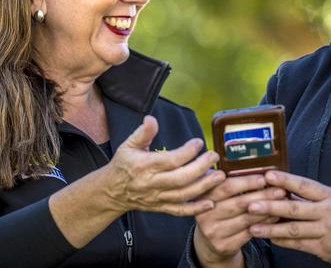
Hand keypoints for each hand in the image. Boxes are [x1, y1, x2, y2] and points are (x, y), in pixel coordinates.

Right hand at [103, 115, 223, 216]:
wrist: (112, 192)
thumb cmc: (123, 165)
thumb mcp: (128, 145)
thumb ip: (142, 133)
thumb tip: (151, 119)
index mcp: (144, 166)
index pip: (170, 160)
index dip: (187, 152)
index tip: (199, 142)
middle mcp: (152, 183)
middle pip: (180, 178)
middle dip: (201, 167)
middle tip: (214, 156)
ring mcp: (157, 197)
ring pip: (183, 195)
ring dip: (204, 186)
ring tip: (219, 176)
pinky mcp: (161, 207)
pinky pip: (180, 211)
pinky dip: (196, 209)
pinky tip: (211, 203)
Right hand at [194, 174, 285, 267]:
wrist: (208, 240)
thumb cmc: (218, 208)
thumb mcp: (216, 192)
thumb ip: (227, 180)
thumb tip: (255, 165)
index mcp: (202, 196)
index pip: (226, 187)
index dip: (246, 182)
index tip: (263, 178)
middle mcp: (205, 214)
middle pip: (238, 203)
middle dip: (262, 195)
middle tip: (280, 189)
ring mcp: (213, 231)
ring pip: (246, 219)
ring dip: (266, 210)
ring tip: (281, 201)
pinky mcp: (223, 245)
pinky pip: (249, 233)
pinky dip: (264, 224)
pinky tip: (274, 216)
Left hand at [247, 171, 330, 267]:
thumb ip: (312, 196)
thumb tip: (283, 188)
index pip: (304, 185)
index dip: (285, 180)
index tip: (267, 175)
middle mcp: (329, 212)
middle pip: (295, 208)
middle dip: (271, 206)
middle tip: (251, 204)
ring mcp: (326, 232)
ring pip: (294, 229)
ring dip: (271, 227)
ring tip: (253, 226)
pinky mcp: (324, 249)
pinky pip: (299, 245)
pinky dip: (282, 241)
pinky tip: (269, 237)